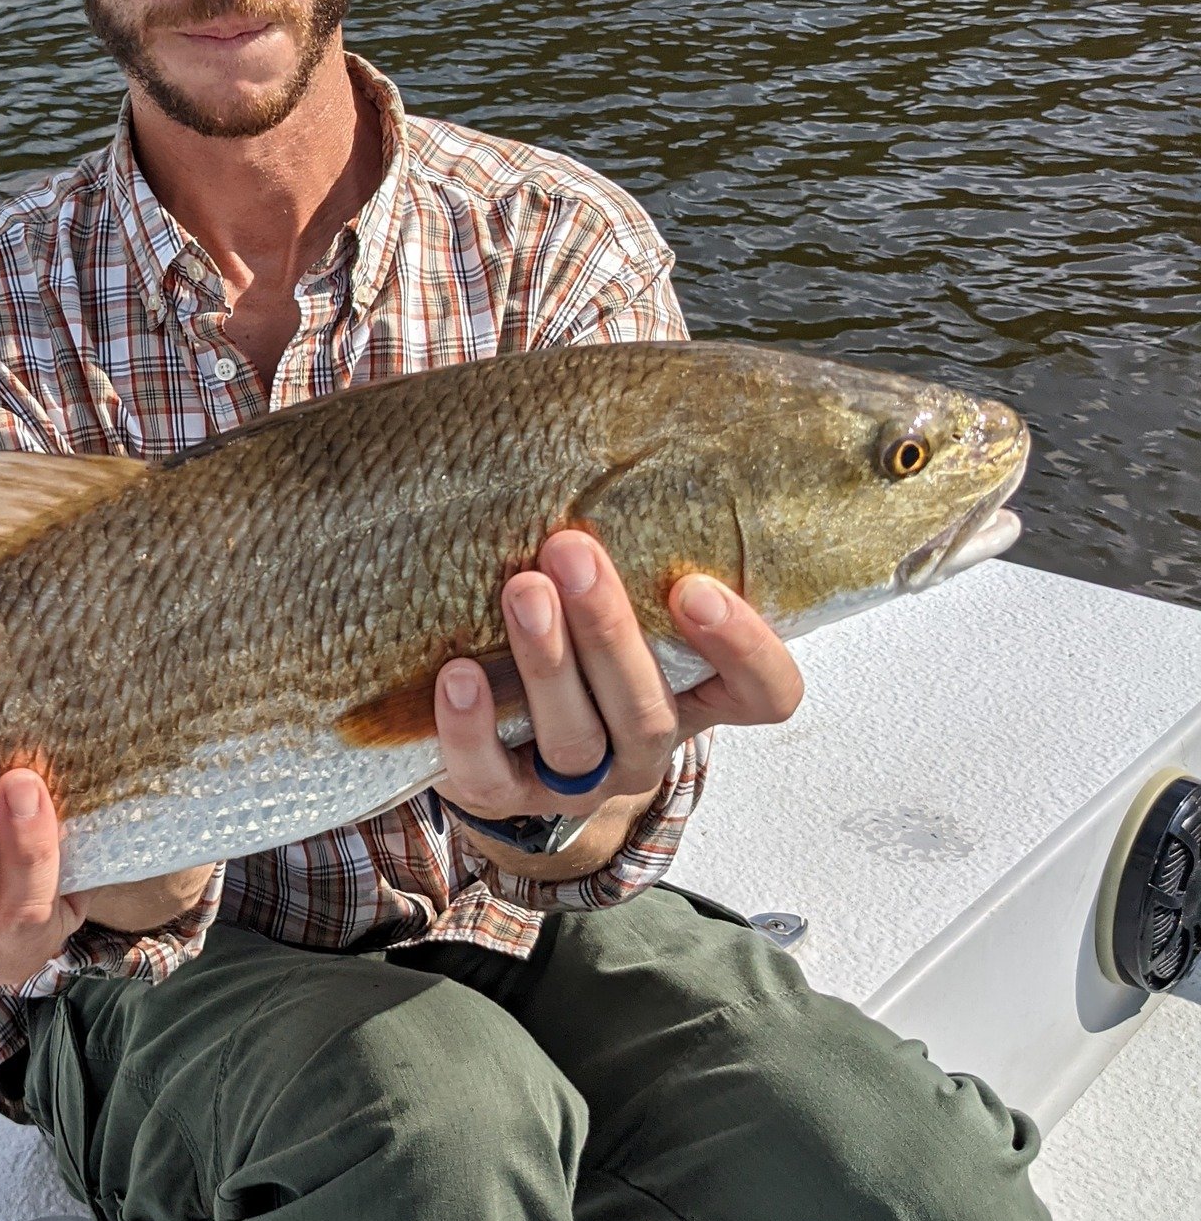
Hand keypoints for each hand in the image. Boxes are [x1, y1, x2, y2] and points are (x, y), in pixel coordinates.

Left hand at [433, 528, 802, 864]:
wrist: (508, 739)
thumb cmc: (576, 638)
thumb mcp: (625, 595)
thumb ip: (637, 542)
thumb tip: (613, 423)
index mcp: (694, 697)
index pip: (763, 694)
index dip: (743, 651)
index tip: (694, 586)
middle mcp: (643, 747)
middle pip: (647, 710)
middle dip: (609, 630)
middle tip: (570, 550)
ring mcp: (576, 782)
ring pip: (576, 738)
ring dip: (547, 663)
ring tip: (520, 590)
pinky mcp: (502, 796)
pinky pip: (490, 776)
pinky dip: (472, 727)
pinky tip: (458, 674)